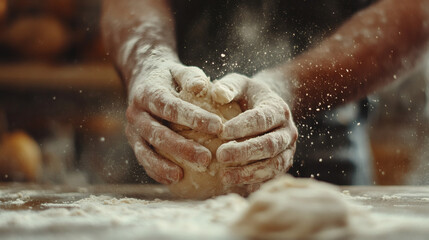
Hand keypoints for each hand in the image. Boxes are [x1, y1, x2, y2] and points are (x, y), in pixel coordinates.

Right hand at [126, 62, 222, 183]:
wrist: (142, 79)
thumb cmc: (169, 76)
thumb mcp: (179, 70)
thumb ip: (191, 76)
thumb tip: (202, 86)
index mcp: (147, 93)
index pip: (170, 107)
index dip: (193, 118)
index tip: (218, 126)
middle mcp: (135, 113)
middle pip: (157, 134)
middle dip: (181, 148)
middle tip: (207, 159)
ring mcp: (132, 130)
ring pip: (146, 151)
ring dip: (163, 165)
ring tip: (182, 175)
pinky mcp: (134, 142)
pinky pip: (143, 160)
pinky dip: (156, 171)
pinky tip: (174, 180)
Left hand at [211, 73, 297, 190]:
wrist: (267, 107)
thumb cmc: (248, 95)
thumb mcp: (240, 84)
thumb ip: (229, 86)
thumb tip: (217, 93)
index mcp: (278, 109)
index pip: (262, 119)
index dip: (243, 126)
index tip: (222, 132)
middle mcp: (287, 132)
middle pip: (269, 145)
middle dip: (245, 152)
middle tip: (221, 155)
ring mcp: (287, 151)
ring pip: (274, 165)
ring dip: (249, 173)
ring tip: (224, 177)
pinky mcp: (282, 165)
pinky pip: (271, 178)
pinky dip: (255, 183)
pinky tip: (235, 187)